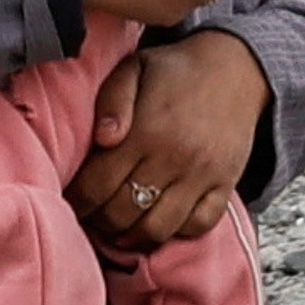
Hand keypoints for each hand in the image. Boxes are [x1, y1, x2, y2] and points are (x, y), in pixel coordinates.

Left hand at [65, 28, 264, 248]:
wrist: (234, 67)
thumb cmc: (173, 71)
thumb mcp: (133, 69)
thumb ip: (111, 102)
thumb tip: (103, 139)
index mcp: (145, 130)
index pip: (97, 186)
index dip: (77, 202)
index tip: (71, 202)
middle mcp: (174, 157)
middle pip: (122, 214)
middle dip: (99, 222)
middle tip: (91, 218)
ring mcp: (202, 174)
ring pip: (157, 229)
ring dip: (132, 237)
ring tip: (118, 230)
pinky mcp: (225, 184)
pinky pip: (198, 226)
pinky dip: (175, 233)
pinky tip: (157, 224)